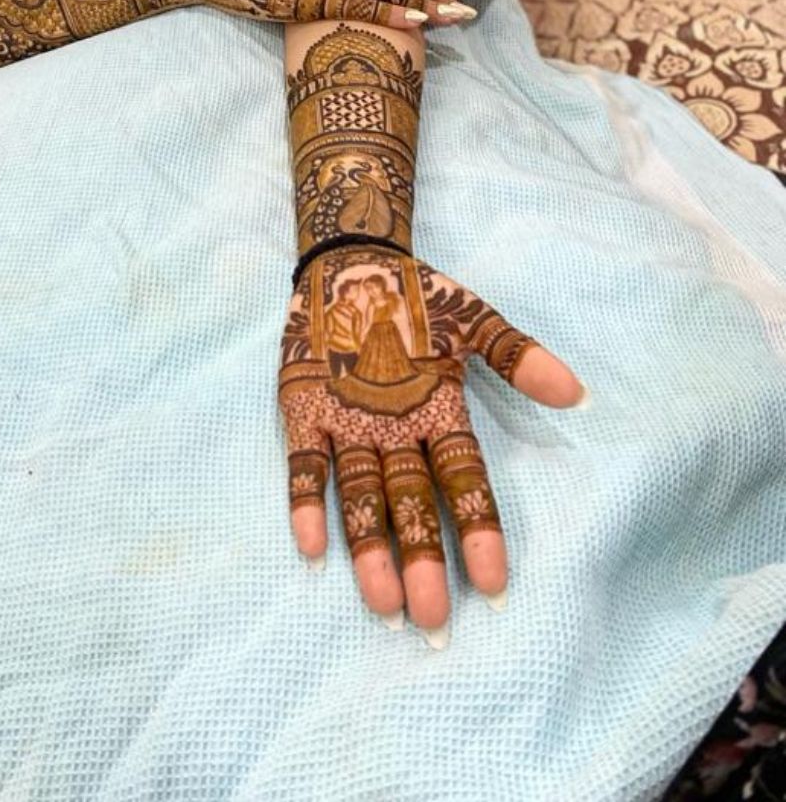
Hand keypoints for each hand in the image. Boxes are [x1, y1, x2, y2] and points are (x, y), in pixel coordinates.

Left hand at [277, 242, 583, 641]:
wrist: (349, 265)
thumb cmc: (416, 297)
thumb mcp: (472, 320)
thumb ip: (517, 355)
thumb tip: (576, 392)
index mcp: (439, 416)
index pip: (463, 482)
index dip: (478, 529)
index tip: (494, 582)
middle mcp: (395, 435)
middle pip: (413, 505)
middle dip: (423, 559)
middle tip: (430, 615)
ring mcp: (348, 429)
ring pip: (363, 498)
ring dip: (370, 548)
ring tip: (381, 601)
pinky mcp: (304, 415)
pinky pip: (306, 466)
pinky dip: (307, 503)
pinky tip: (311, 545)